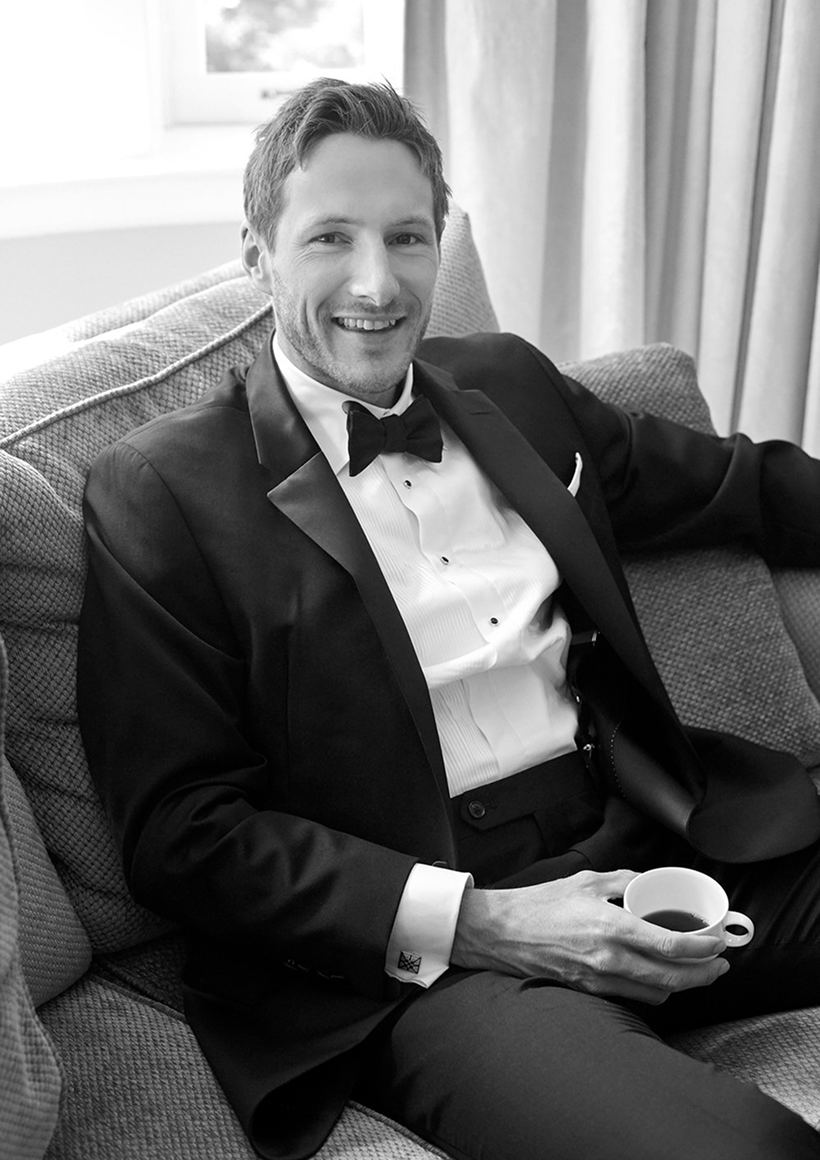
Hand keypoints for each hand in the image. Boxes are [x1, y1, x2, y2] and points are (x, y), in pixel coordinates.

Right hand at [450, 869, 728, 1004]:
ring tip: (696, 970)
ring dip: (682, 984)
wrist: (501, 932)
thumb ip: (625, 881)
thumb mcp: (586, 880)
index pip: (671, 945)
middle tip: (720, 962)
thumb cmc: (540, 904)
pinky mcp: (590, 991)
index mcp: (611, 926)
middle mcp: (609, 958)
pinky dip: (655, 989)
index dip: (703, 947)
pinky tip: (660, 977)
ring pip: (657, 993)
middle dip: (704, 973)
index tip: (719, 942)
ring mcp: (599, 979)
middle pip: (673, 978)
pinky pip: (634, 997)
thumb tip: (651, 883)